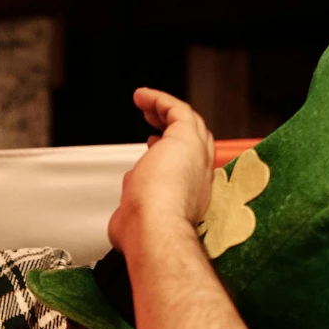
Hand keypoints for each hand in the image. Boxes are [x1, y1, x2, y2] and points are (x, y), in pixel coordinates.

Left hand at [107, 87, 215, 255]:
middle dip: (173, 127)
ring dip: (166, 110)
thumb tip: (129, 190)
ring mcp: (196, 156)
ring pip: (189, 122)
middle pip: (194, 140)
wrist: (155, 227)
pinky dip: (160, 100)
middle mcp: (199, 175)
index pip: (187, 166)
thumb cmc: (145, 231)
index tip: (153, 146)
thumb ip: (135, 201)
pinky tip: (143, 97)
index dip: (170, 152)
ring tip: (147, 103)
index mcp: (191, 197)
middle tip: (153, 120)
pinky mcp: (186, 138)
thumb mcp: (136, 215)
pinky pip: (177, 109)